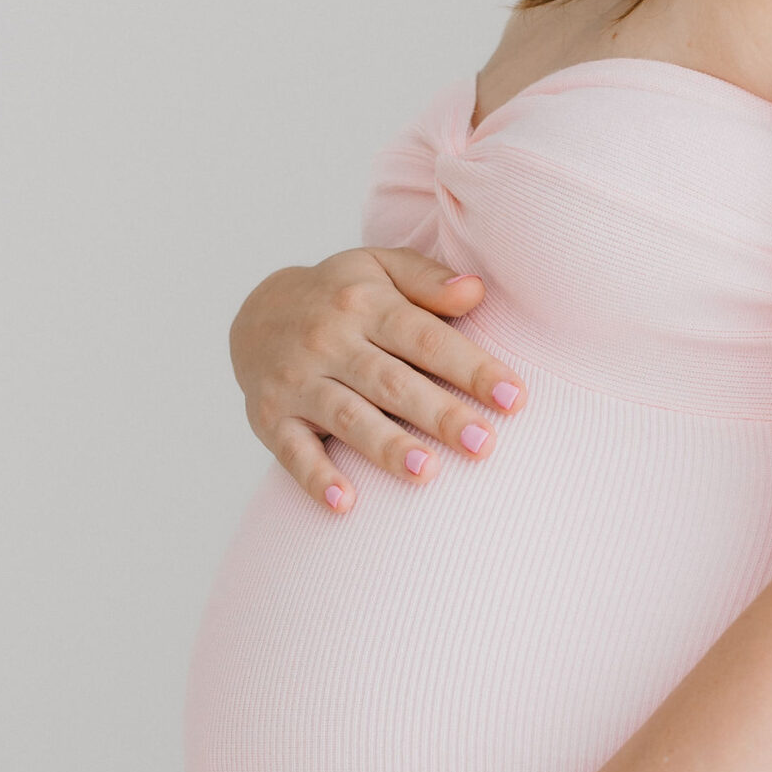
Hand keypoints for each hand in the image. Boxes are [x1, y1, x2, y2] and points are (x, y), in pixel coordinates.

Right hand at [230, 248, 526, 512]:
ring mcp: (297, 382)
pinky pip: (293, 452)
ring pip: (347, 418)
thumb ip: (428, 279)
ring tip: (427, 472)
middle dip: (439, 414)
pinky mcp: (270, 418)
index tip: (514, 397)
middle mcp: (328, 341)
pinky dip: (316, 478)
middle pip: (391, 382)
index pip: (425, 338)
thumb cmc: (341, 296)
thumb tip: (476, 292)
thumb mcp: (380, 268)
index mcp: (364, 303)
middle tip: (484, 444)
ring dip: (386, 447)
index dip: (471, 368)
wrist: (257, 313)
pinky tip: (346, 503)